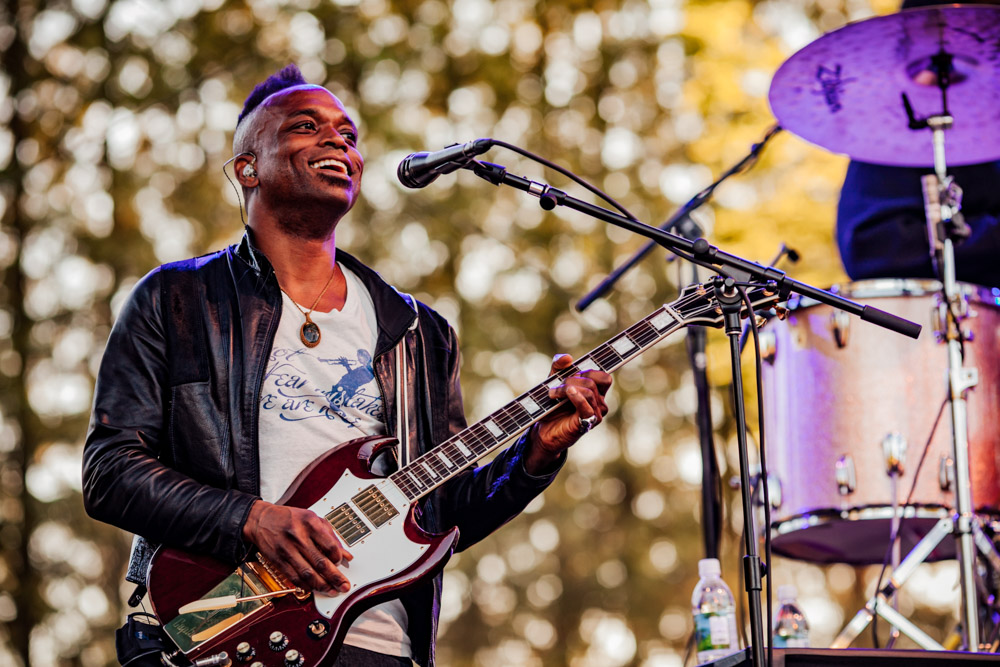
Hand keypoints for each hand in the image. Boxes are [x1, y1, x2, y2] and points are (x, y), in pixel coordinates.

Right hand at [242, 500, 352, 594]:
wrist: (261, 520)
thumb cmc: (289, 518)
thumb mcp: (312, 518)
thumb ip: (330, 535)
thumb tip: (345, 554)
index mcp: (310, 523)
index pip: (330, 545)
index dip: (338, 558)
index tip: (341, 562)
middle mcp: (298, 536)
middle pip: (320, 562)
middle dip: (335, 577)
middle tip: (344, 586)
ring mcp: (287, 549)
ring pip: (307, 573)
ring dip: (321, 585)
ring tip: (331, 591)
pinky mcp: (278, 560)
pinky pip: (293, 577)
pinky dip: (305, 585)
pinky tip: (314, 588)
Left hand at [525, 354, 611, 474]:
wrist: (542, 429)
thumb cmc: (551, 406)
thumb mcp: (553, 381)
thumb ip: (559, 367)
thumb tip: (567, 357)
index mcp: (596, 393)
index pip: (604, 378)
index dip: (593, 370)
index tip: (577, 369)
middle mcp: (599, 403)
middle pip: (593, 381)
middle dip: (574, 378)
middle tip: (558, 384)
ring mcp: (595, 414)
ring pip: (589, 390)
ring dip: (567, 387)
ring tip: (552, 393)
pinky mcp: (587, 422)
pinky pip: (587, 405)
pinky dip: (575, 396)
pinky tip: (565, 393)